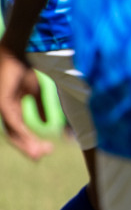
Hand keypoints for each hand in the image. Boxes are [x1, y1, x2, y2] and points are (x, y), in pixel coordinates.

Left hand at [0, 46, 48, 160]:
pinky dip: (23, 133)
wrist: (16, 53)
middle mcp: (4, 112)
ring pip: (13, 133)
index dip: (31, 142)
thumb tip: (48, 123)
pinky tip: (33, 140)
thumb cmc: (23, 69)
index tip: (48, 149)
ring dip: (26, 144)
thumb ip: (39, 108)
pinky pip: (13, 123)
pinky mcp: (2, 103)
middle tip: (43, 156)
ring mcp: (2, 108)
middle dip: (29, 147)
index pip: (19, 132)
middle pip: (15, 136)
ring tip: (40, 153)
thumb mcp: (35, 91)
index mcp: (11, 110)